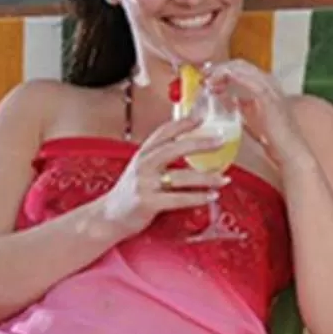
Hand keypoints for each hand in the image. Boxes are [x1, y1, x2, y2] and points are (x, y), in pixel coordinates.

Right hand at [96, 112, 225, 238]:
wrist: (108, 217)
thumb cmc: (131, 192)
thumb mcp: (142, 168)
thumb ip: (161, 157)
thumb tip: (192, 146)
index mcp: (143, 153)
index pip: (164, 131)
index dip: (184, 122)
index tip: (203, 116)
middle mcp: (143, 165)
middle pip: (175, 148)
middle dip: (200, 143)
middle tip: (220, 140)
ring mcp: (145, 183)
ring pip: (181, 177)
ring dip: (206, 178)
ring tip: (224, 178)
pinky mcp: (148, 203)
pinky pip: (179, 199)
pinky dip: (198, 197)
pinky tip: (211, 196)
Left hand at [206, 60, 313, 171]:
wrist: (290, 150)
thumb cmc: (274, 138)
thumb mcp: (252, 116)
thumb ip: (242, 106)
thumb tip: (226, 99)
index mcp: (266, 86)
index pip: (242, 68)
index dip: (222, 70)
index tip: (206, 78)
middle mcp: (269, 82)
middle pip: (240, 64)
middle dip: (219, 67)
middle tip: (203, 76)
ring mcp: (270, 87)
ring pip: (241, 68)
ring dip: (221, 70)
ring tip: (206, 79)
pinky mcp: (267, 96)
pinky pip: (245, 79)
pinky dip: (229, 78)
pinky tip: (217, 84)